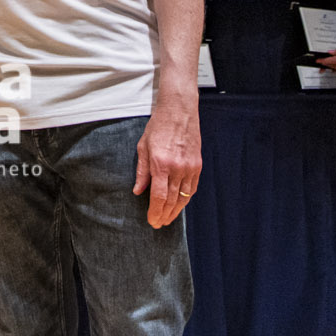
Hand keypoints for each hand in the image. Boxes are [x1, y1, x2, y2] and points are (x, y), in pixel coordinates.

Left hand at [134, 94, 201, 227]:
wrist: (179, 111)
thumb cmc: (158, 127)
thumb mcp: (143, 147)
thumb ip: (141, 171)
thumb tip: (138, 191)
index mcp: (161, 164)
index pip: (159, 197)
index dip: (155, 212)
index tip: (151, 221)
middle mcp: (177, 168)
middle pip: (172, 200)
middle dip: (164, 215)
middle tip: (158, 224)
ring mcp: (190, 167)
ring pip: (184, 197)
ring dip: (176, 211)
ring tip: (168, 219)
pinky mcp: (197, 165)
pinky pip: (192, 188)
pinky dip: (186, 199)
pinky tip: (180, 204)